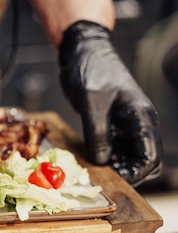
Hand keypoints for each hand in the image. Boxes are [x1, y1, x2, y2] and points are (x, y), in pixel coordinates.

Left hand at [58, 20, 161, 186]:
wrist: (82, 50)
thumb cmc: (90, 70)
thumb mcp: (91, 102)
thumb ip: (97, 132)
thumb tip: (101, 160)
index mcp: (141, 116)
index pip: (150, 155)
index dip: (136, 173)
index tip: (117, 182)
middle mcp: (139, 121)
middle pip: (145, 159)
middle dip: (129, 172)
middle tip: (105, 177)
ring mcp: (126, 122)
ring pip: (130, 155)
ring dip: (117, 165)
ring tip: (96, 170)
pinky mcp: (112, 122)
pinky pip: (115, 146)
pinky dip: (107, 155)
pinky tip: (92, 158)